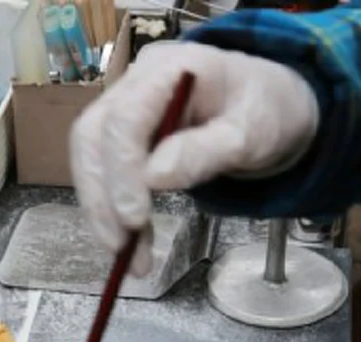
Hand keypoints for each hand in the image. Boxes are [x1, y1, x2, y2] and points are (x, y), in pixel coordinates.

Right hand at [69, 42, 318, 274]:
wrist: (268, 104)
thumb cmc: (265, 110)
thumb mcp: (251, 132)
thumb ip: (205, 152)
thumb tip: (154, 177)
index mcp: (169, 69)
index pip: (124, 118)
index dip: (122, 170)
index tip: (135, 218)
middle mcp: (136, 83)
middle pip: (92, 137)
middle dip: (100, 196)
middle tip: (120, 245)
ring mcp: (125, 106)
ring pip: (91, 157)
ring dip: (101, 209)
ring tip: (126, 254)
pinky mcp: (124, 134)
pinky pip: (105, 171)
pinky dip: (113, 210)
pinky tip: (130, 242)